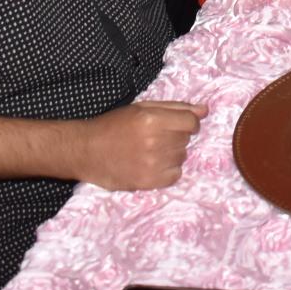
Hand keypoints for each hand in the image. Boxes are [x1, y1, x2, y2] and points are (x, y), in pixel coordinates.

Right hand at [85, 100, 206, 189]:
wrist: (86, 151)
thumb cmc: (113, 125)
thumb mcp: (142, 108)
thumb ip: (175, 107)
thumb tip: (204, 110)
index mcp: (152, 119)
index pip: (191, 122)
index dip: (189, 122)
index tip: (180, 124)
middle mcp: (155, 142)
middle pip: (186, 139)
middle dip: (176, 136)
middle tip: (156, 136)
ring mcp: (152, 164)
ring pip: (182, 156)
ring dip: (171, 152)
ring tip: (151, 150)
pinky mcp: (148, 182)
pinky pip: (175, 175)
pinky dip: (168, 170)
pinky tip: (152, 164)